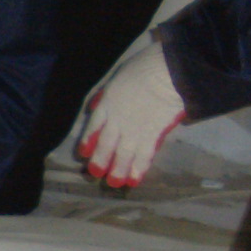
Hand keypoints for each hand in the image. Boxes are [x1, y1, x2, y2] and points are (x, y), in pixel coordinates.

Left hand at [76, 43, 184, 188]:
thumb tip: (95, 105)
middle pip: (106, 144)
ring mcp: (134, 129)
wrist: (167, 71)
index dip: (89, 140)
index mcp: (108, 103)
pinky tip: (134, 180)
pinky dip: (138, 169)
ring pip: (122, 154)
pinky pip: (144, 155)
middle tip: (95, 175)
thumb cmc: (146, 66)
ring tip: (113, 184)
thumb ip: (107, 93)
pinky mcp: (153, 134)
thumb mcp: (119, 76)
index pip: (94, 126)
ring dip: (117, 170)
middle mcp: (117, 119)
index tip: (83, 153)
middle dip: (100, 160)